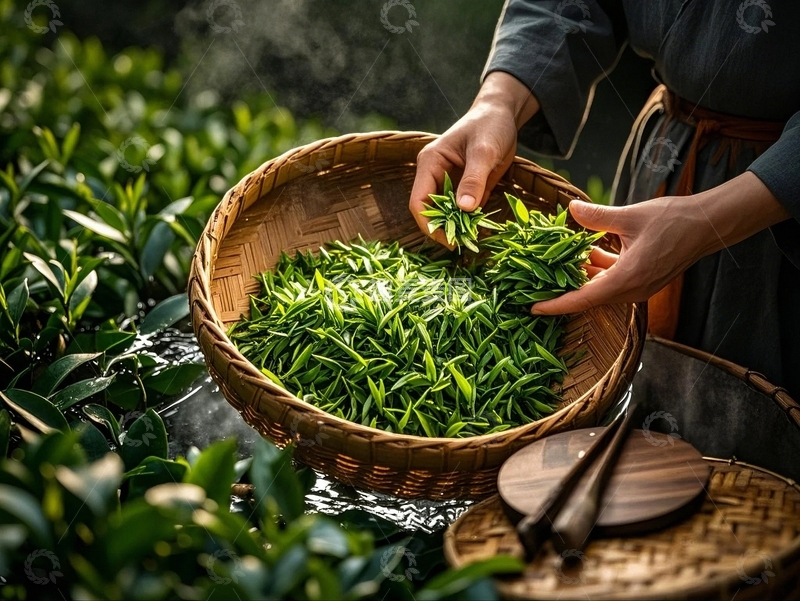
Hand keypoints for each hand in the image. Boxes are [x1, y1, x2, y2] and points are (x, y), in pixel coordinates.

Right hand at [410, 72, 539, 246]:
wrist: (502, 114)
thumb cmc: (490, 125)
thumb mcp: (484, 151)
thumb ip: (474, 179)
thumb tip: (464, 209)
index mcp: (429, 163)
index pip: (419, 200)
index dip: (428, 223)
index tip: (446, 240)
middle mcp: (434, 175)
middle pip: (430, 211)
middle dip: (443, 229)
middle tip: (462, 244)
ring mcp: (449, 183)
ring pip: (446, 213)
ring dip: (457, 228)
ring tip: (472, 241)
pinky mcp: (465, 188)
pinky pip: (462, 211)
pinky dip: (470, 223)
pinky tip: (480, 232)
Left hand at [531, 172, 789, 314]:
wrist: (709, 224)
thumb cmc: (673, 220)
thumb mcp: (629, 215)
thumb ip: (597, 216)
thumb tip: (571, 209)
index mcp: (627, 279)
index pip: (583, 299)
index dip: (556, 304)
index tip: (533, 307)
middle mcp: (632, 290)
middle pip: (588, 296)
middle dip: (562, 288)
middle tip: (535, 280)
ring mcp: (638, 287)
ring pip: (600, 287)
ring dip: (581, 274)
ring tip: (555, 260)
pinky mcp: (643, 280)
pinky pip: (612, 280)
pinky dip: (597, 269)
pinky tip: (584, 250)